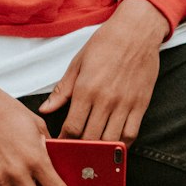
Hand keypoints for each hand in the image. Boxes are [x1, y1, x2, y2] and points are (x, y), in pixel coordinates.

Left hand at [39, 0, 167, 143]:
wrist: (136, 31)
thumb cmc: (105, 43)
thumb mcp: (78, 63)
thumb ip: (62, 90)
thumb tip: (45, 108)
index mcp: (86, 89)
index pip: (72, 127)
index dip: (64, 142)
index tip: (61, 146)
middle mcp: (105, 99)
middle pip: (90, 139)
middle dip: (81, 150)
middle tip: (75, 153)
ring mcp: (125, 104)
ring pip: (111, 141)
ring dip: (101, 151)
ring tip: (93, 154)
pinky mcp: (140, 104)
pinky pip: (131, 133)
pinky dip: (122, 145)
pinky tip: (114, 147)